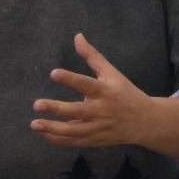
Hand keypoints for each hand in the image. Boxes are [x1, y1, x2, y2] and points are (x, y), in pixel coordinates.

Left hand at [31, 33, 155, 148]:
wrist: (144, 121)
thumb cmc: (124, 92)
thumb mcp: (111, 72)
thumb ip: (92, 56)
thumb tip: (77, 36)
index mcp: (105, 90)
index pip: (85, 83)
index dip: (70, 79)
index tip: (53, 73)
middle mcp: (101, 110)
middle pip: (77, 111)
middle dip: (56, 108)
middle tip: (36, 104)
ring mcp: (98, 127)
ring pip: (73, 131)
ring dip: (53, 129)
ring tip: (34, 124)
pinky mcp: (95, 140)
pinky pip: (75, 142)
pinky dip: (59, 140)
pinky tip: (44, 134)